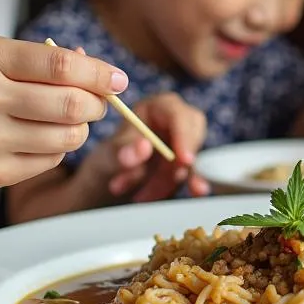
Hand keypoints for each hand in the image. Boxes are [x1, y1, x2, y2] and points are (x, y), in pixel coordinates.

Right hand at [0, 36, 126, 188]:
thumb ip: (47, 60)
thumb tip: (104, 72)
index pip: (62, 66)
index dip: (100, 74)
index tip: (119, 80)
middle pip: (72, 105)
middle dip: (98, 104)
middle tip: (98, 102)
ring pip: (68, 138)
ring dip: (81, 128)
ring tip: (69, 119)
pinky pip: (50, 161)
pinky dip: (58, 149)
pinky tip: (40, 137)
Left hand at [76, 92, 209, 203]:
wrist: (111, 178)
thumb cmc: (109, 157)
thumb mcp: (109, 155)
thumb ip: (124, 151)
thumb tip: (144, 147)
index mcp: (158, 106)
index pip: (178, 115)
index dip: (185, 136)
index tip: (184, 160)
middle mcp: (176, 121)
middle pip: (192, 137)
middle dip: (175, 165)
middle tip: (162, 183)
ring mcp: (185, 141)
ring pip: (190, 161)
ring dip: (169, 182)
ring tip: (141, 196)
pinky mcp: (188, 162)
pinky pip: (194, 174)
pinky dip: (187, 187)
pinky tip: (190, 195)